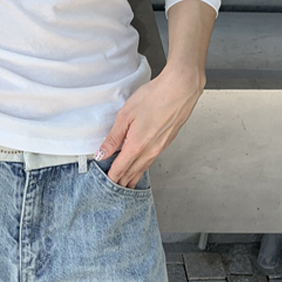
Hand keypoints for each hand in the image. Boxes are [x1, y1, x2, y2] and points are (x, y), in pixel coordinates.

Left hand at [95, 66, 205, 187]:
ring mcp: (160, 148)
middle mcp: (150, 151)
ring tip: (124, 185)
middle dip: (120, 183)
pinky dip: (142, 168)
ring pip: (142, 168)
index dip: (110, 179)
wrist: (180, 89)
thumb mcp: (126, 115)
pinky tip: (139, 167)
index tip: (102, 186)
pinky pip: (151, 160)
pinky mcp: (166, 142)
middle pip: (132, 173)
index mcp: (136, 146)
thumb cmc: (154, 97)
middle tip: (111, 192)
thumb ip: (113, 137)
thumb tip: (102, 153)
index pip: (120, 169)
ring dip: (132, 178)